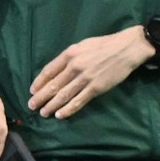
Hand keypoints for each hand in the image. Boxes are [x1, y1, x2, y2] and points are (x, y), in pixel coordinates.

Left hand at [27, 26, 153, 119]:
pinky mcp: (96, 87)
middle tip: (31, 106)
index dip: (39, 82)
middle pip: (53, 85)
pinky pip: (79, 101)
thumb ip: (68, 58)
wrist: (128, 48)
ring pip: (64, 95)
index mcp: (69, 54)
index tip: (32, 91)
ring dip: (51, 105)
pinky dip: (68, 109)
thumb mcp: (81, 46)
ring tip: (43, 113)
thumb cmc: (104, 45)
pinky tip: (60, 115)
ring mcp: (86, 78)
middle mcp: (75, 66)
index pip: (48, 71)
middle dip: (41, 97)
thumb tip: (55, 71)